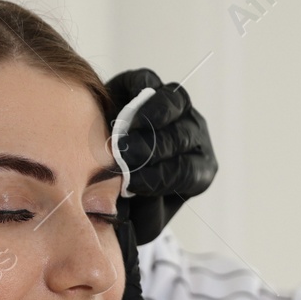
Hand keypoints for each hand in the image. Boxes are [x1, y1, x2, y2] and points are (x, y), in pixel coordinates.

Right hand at [105, 68, 217, 244]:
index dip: (161, 176)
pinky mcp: (148, 85)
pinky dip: (136, 92)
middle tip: (126, 158)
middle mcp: (193, 137)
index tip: (132, 183)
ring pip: (175, 103)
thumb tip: (117, 199)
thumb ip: (135, 210)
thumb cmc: (128, 200)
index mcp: (198, 170)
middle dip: (154, 148)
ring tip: (123, 136)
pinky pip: (147, 81)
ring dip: (149, 119)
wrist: (102, 174)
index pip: (189, 171)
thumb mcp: (138, 217)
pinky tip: (120, 112)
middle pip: (184, 136)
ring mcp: (176, 108)